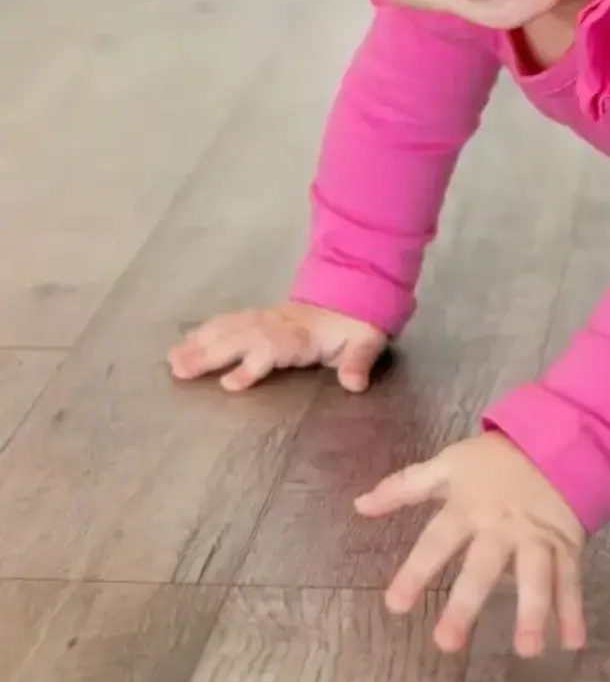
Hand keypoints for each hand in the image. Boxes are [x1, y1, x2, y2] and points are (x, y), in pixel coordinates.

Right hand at [167, 301, 387, 393]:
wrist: (354, 295)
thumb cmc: (356, 328)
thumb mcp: (367, 342)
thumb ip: (359, 361)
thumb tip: (355, 383)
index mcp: (302, 335)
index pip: (271, 349)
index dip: (251, 366)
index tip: (229, 385)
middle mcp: (277, 325)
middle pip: (240, 339)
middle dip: (209, 354)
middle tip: (178, 370)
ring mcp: (265, 320)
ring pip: (228, 329)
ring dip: (199, 343)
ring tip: (171, 360)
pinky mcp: (258, 320)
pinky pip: (228, 323)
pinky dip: (204, 332)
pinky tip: (184, 344)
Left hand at [355, 432, 586, 657]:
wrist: (557, 436)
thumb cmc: (495, 459)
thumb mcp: (448, 464)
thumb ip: (404, 487)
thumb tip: (359, 505)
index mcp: (468, 507)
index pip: (436, 541)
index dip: (415, 571)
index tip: (396, 605)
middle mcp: (501, 526)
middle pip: (483, 566)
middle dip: (466, 603)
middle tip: (448, 642)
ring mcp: (536, 536)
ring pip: (535, 575)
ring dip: (533, 611)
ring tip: (528, 648)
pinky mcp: (566, 542)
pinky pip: (570, 578)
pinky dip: (573, 609)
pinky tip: (573, 641)